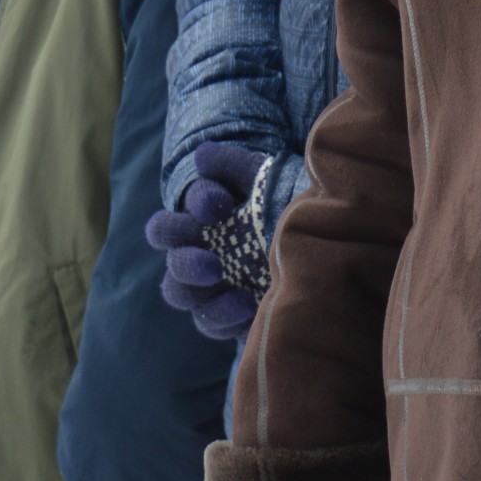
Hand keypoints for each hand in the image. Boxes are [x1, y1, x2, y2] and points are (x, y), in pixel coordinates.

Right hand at [145, 141, 272, 340]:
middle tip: (215, 266)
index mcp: (194, 230)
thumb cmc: (278, 201)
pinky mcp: (231, 314)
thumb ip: (231, 166)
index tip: (218, 208)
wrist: (317, 234)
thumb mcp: (262, 180)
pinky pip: (215, 326)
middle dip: (189, 267)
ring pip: (189, 304)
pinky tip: (253, 311)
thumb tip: (203, 155)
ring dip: (209, 303)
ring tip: (241, 298)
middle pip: (173, 272)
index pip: (163, 231)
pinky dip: (229, 322)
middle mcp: (197, 260)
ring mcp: (212, 290)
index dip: (177, 223)